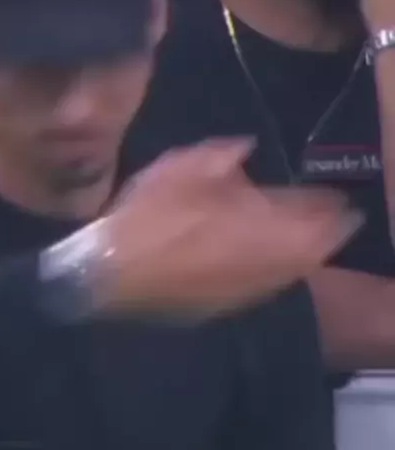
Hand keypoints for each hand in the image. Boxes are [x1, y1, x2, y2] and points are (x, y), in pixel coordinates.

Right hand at [94, 140, 362, 317]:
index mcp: (246, 217)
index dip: (319, 203)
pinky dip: (284, 271)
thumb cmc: (145, 217)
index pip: (298, 210)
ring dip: (309, 253)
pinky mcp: (228, 302)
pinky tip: (282, 264)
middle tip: (336, 220)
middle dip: (325, 231)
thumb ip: (217, 155)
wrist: (112, 271)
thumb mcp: (175, 169)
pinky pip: (270, 285)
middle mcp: (255, 254)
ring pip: (292, 270)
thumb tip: (246, 147)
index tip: (333, 197)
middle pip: (306, 246)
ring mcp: (244, 283)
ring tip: (318, 241)